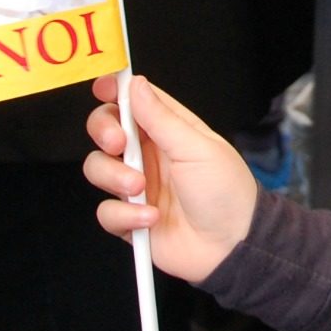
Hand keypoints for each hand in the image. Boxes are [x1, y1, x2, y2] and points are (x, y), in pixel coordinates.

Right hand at [84, 74, 256, 283]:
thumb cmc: (227, 191)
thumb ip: (161, 118)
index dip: (115, 91)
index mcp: (169, 130)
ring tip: (141, 189)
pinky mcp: (129, 218)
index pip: (135, 101)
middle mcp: (148, 154)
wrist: (232, 246)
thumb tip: (135, 83)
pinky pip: (106, 211)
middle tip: (119, 144)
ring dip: (114, 177)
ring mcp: (137, 186)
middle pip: (106, 130)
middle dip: (104, 132)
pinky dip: (125, 215)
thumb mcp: (197, 148)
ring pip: (98, 168)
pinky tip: (151, 218)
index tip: (103, 88)